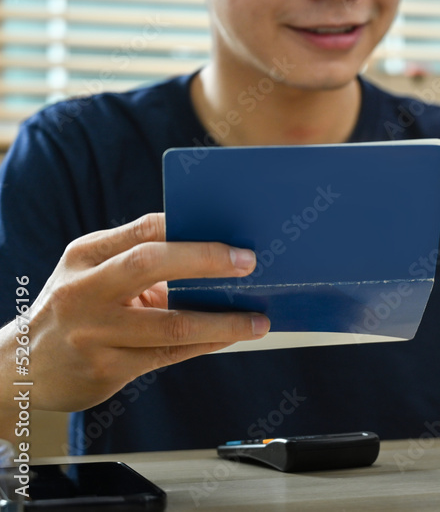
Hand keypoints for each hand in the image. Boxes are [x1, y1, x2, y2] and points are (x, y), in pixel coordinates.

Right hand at [1, 213, 268, 415]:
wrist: (22, 369)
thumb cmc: (78, 309)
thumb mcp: (94, 274)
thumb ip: (140, 261)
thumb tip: (216, 256)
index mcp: (86, 255)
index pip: (142, 230)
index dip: (188, 228)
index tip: (231, 235)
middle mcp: (84, 289)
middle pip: (149, 264)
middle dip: (205, 260)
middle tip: (250, 263)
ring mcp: (93, 331)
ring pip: (170, 322)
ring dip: (223, 321)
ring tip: (258, 320)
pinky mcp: (106, 367)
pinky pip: (170, 353)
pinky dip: (207, 343)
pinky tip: (232, 338)